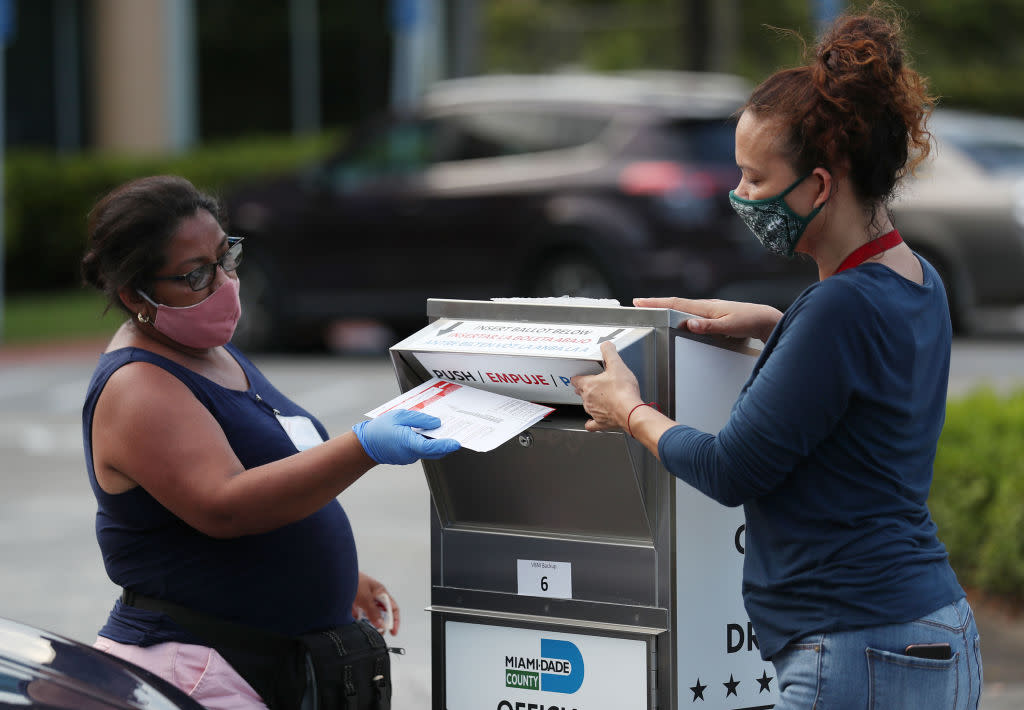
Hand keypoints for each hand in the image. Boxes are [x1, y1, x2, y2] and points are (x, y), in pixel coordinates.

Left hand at [352, 572, 399, 635]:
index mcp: (381, 593)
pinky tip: (355, 624)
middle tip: (377, 633)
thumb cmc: (353, 580)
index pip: (392, 608)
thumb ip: (373, 611)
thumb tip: (381, 625)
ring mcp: (364, 601)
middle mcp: (374, 597)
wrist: (335, 575)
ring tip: (365, 630)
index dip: (395, 620)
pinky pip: (359, 616)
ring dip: (369, 624)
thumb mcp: (365, 597)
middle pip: (381, 614)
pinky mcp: (354, 604)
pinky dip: (358, 621)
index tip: (393, 632)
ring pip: (370, 617)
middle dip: (380, 625)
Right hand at [353, 409, 460, 464]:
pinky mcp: (408, 457)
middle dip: (445, 443)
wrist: (366, 445)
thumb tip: (436, 423)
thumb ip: (419, 419)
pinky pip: (422, 450)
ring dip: (436, 442)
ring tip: (442, 428)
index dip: (445, 445)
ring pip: (428, 450)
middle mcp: (410, 453)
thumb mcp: (399, 416)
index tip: (456, 443)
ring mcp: (410, 457)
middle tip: (456, 432)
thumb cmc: (380, 429)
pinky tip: (428, 432)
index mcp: (407, 443)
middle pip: (434, 451)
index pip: (431, 447)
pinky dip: (427, 442)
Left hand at [570, 342, 642, 431]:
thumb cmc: (624, 392)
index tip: (581, 375)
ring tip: (600, 397)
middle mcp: (588, 399)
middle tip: (593, 384)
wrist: (631, 412)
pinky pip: (592, 424)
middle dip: (585, 388)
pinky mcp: (601, 422)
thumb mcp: (617, 365)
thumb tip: (606, 345)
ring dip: (591, 401)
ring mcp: (594, 412)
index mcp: (589, 385)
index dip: (579, 377)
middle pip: (581, 392)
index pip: (576, 380)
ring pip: (587, 406)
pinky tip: (595, 420)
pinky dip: (592, 422)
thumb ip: (610, 353)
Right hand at [633, 297, 781, 341]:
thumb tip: (689, 324)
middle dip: (656, 303)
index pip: (676, 303)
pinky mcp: (713, 315)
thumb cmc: (750, 321)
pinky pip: (690, 313)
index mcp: (706, 307)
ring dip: (666, 308)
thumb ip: (709, 326)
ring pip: (683, 308)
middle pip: (675, 304)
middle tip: (638, 304)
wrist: (766, 319)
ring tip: (652, 309)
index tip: (639, 301)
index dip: (656, 303)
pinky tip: (677, 317)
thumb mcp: (729, 326)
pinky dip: (678, 313)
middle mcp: (705, 306)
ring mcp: (709, 310)